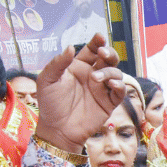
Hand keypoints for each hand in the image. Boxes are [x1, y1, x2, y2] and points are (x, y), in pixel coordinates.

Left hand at [34, 34, 125, 152]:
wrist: (57, 129)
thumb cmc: (50, 104)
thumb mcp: (47, 80)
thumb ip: (58, 63)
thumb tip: (70, 47)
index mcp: (78, 67)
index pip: (91, 50)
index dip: (97, 42)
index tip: (99, 37)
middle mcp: (93, 75)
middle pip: (108, 59)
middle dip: (109, 53)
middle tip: (102, 53)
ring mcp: (102, 89)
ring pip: (115, 73)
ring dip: (109, 71)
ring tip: (96, 78)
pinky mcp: (109, 103)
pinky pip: (119, 91)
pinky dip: (119, 85)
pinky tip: (112, 84)